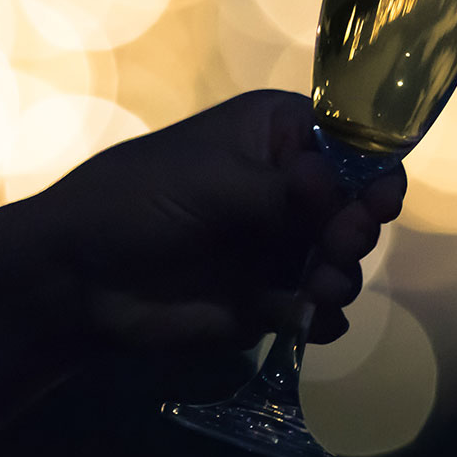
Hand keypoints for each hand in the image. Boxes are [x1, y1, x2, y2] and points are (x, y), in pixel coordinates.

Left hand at [25, 90, 404, 349]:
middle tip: (340, 246)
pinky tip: (307, 320)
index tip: (378, 202)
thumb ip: (281, 192)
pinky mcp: (273, 298)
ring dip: (342, 275)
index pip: (351, 143)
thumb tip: (337, 189)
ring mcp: (283, 244)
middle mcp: (291, 187)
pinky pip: (320, 308)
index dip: (374, 170)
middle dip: (357, 229)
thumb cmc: (135, 203)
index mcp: (279, 136)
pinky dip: (322, 316)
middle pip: (359, 205)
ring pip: (345, 259)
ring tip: (316, 290)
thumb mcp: (210, 182)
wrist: (77, 281)